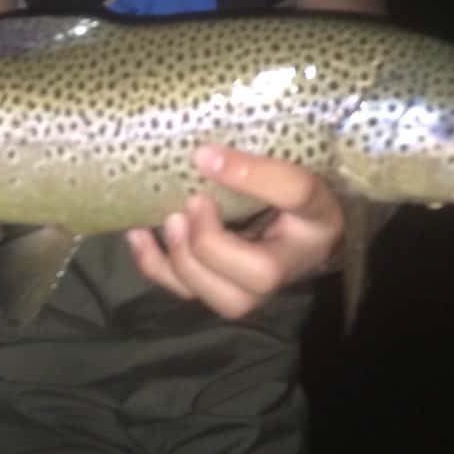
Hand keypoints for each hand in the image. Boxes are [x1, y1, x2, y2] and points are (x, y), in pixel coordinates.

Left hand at [126, 144, 344, 318]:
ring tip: (170, 222)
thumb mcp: (283, 167)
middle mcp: (291, 260)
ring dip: (186, 262)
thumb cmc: (284, 191)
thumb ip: (253, 161)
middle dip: (213, 243)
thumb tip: (202, 154)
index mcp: (314, 215)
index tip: (204, 153)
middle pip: (261, 276)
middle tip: (192, 202)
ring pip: (226, 299)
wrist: (290, 226)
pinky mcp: (223, 289)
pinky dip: (156, 265)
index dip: (253, 175)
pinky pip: (189, 292)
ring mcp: (256, 285)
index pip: (298, 193)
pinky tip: (138, 234)